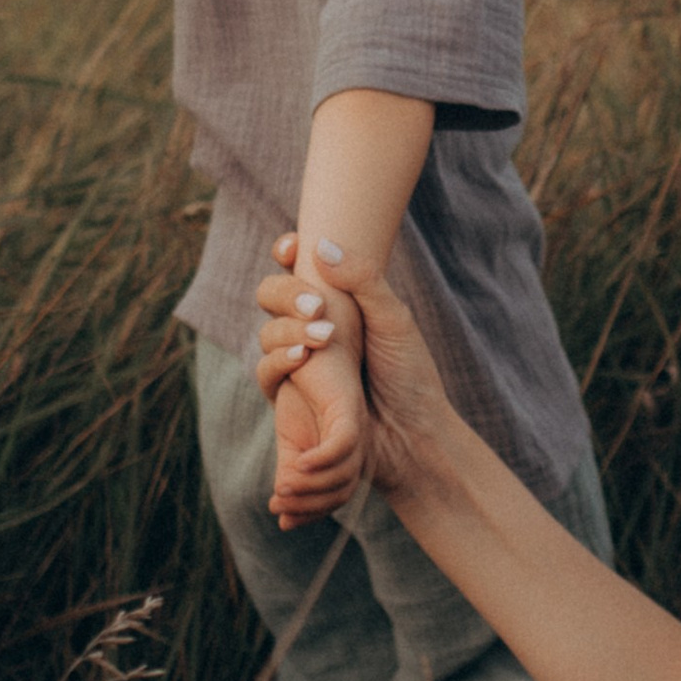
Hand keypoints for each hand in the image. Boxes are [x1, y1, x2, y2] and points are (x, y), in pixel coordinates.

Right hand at [256, 233, 447, 494]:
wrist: (412, 435)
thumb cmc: (409, 374)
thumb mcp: (395, 320)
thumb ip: (363, 279)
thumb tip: (321, 246)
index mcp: (336, 302)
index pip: (299, 267)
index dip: (288, 251)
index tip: (292, 245)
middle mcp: (311, 328)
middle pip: (273, 294)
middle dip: (286, 291)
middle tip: (317, 304)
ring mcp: (299, 362)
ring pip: (268, 332)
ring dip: (287, 328)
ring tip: (325, 337)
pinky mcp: (291, 397)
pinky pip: (267, 374)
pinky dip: (279, 361)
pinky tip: (303, 358)